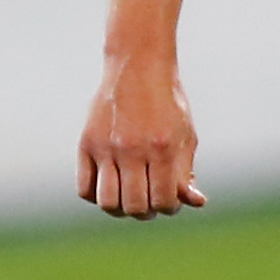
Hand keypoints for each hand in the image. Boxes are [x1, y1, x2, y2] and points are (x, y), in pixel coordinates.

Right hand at [78, 51, 206, 218]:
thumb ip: (186, 172)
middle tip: (148, 203)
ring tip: (127, 199)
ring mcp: (107, 147)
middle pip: (133, 206)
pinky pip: (84, 188)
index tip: (168, 201)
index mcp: (162, 149)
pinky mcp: (86, 143)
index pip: (162, 201)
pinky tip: (109, 186)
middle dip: (145, 212)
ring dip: (119, 209)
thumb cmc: (167, 105)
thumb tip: (195, 203)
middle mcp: (133, 150)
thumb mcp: (185, 136)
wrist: (138, 68)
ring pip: (107, 202)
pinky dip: (96, 196)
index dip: (167, 209)